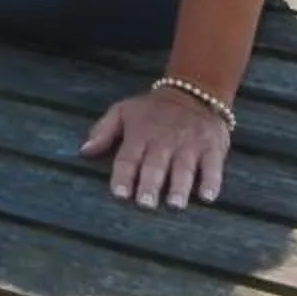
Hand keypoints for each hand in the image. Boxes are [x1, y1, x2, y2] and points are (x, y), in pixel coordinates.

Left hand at [78, 86, 229, 208]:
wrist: (194, 91)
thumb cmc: (153, 110)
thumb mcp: (123, 111)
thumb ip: (103, 131)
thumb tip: (83, 151)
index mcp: (140, 134)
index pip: (128, 157)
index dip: (123, 176)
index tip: (120, 194)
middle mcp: (164, 141)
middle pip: (155, 165)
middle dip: (150, 184)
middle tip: (146, 204)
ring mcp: (190, 145)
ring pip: (183, 168)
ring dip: (180, 186)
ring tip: (175, 204)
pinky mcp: (212, 148)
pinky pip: (213, 166)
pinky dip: (211, 181)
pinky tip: (207, 197)